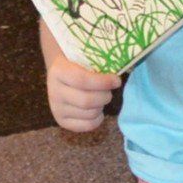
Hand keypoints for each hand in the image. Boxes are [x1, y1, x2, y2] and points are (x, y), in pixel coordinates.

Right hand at [40, 19, 121, 135]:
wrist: (60, 72)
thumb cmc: (80, 62)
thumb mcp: (86, 56)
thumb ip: (101, 59)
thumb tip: (129, 63)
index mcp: (59, 71)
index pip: (83, 81)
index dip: (104, 82)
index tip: (117, 80)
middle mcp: (54, 91)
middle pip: (87, 100)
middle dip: (105, 96)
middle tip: (110, 91)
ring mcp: (56, 107)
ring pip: (88, 113)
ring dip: (101, 106)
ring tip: (101, 97)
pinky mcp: (60, 120)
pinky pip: (85, 126)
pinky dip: (97, 119)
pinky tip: (97, 110)